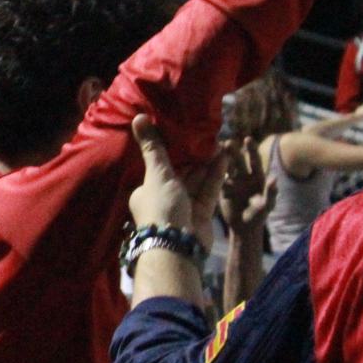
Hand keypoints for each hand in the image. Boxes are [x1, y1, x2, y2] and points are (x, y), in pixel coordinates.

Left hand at [128, 113, 227, 243]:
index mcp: (146, 189)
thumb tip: (138, 117)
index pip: (159, 166)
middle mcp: (164, 197)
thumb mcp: (156, 174)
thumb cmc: (161, 207)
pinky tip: (224, 157)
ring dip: (207, 162)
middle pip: (181, 172)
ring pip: (197, 179)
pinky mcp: (201, 212)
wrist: (178, 245)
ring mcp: (184, 206)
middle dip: (193, 156)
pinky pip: (208, 189)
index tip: (183, 133)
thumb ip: (152, 147)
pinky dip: (215, 175)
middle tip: (206, 134)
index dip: (171, 151)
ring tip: (219, 141)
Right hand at [217, 137, 274, 237]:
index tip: (247, 139)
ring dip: (220, 158)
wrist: (243, 227)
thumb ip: (271, 193)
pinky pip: (215, 177)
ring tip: (213, 149)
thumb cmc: (259, 216)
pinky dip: (210, 170)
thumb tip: (274, 179)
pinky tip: (203, 162)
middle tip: (227, 142)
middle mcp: (244, 176)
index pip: (254, 160)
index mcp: (256, 178)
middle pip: (238, 160)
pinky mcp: (221, 188)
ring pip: (225, 166)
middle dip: (233, 151)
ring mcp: (231, 181)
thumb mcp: (267, 206)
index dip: (251, 150)